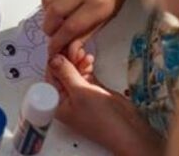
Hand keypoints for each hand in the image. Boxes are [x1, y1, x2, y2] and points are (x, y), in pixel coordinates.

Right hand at [37, 0, 131, 56]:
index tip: (53, 48)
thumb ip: (84, 36)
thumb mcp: (103, 21)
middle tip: (52, 31)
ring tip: (55, 14)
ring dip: (46, 11)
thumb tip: (68, 52)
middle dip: (50, 27)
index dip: (59, 40)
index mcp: (98, 5)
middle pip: (55, 11)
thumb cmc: (108, 0)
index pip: (72, 26)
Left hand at [47, 54, 163, 155]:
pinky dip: (86, 65)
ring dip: (77, 60)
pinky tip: (89, 59)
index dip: (54, 61)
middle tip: (74, 49)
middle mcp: (66, 98)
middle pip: (61, 72)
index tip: (59, 47)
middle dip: (67, 59)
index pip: (49, 76)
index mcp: (57, 102)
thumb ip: (66, 73)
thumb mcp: (80, 92)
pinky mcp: (92, 90)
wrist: (129, 130)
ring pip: (73, 71)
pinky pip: (84, 73)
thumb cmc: (103, 119)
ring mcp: (80, 94)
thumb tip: (53, 58)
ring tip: (84, 54)